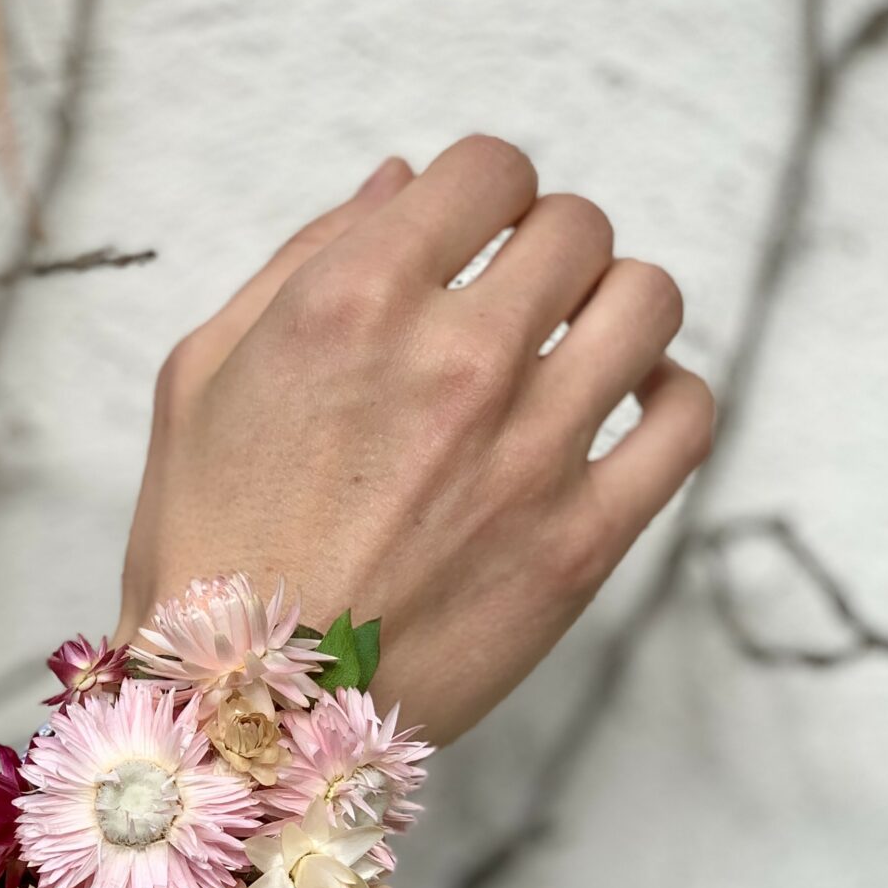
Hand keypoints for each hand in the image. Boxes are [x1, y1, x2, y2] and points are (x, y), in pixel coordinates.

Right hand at [116, 137, 714, 745]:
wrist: (240, 717)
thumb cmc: (204, 549)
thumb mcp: (200, 377)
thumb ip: (303, 259)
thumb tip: (404, 181)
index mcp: (354, 303)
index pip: (490, 169)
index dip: (484, 192)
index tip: (471, 236)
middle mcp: (455, 361)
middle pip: (578, 227)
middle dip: (547, 249)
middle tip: (515, 304)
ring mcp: (530, 453)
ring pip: (647, 303)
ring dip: (616, 308)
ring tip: (576, 350)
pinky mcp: (581, 542)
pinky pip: (686, 420)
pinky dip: (670, 397)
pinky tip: (625, 409)